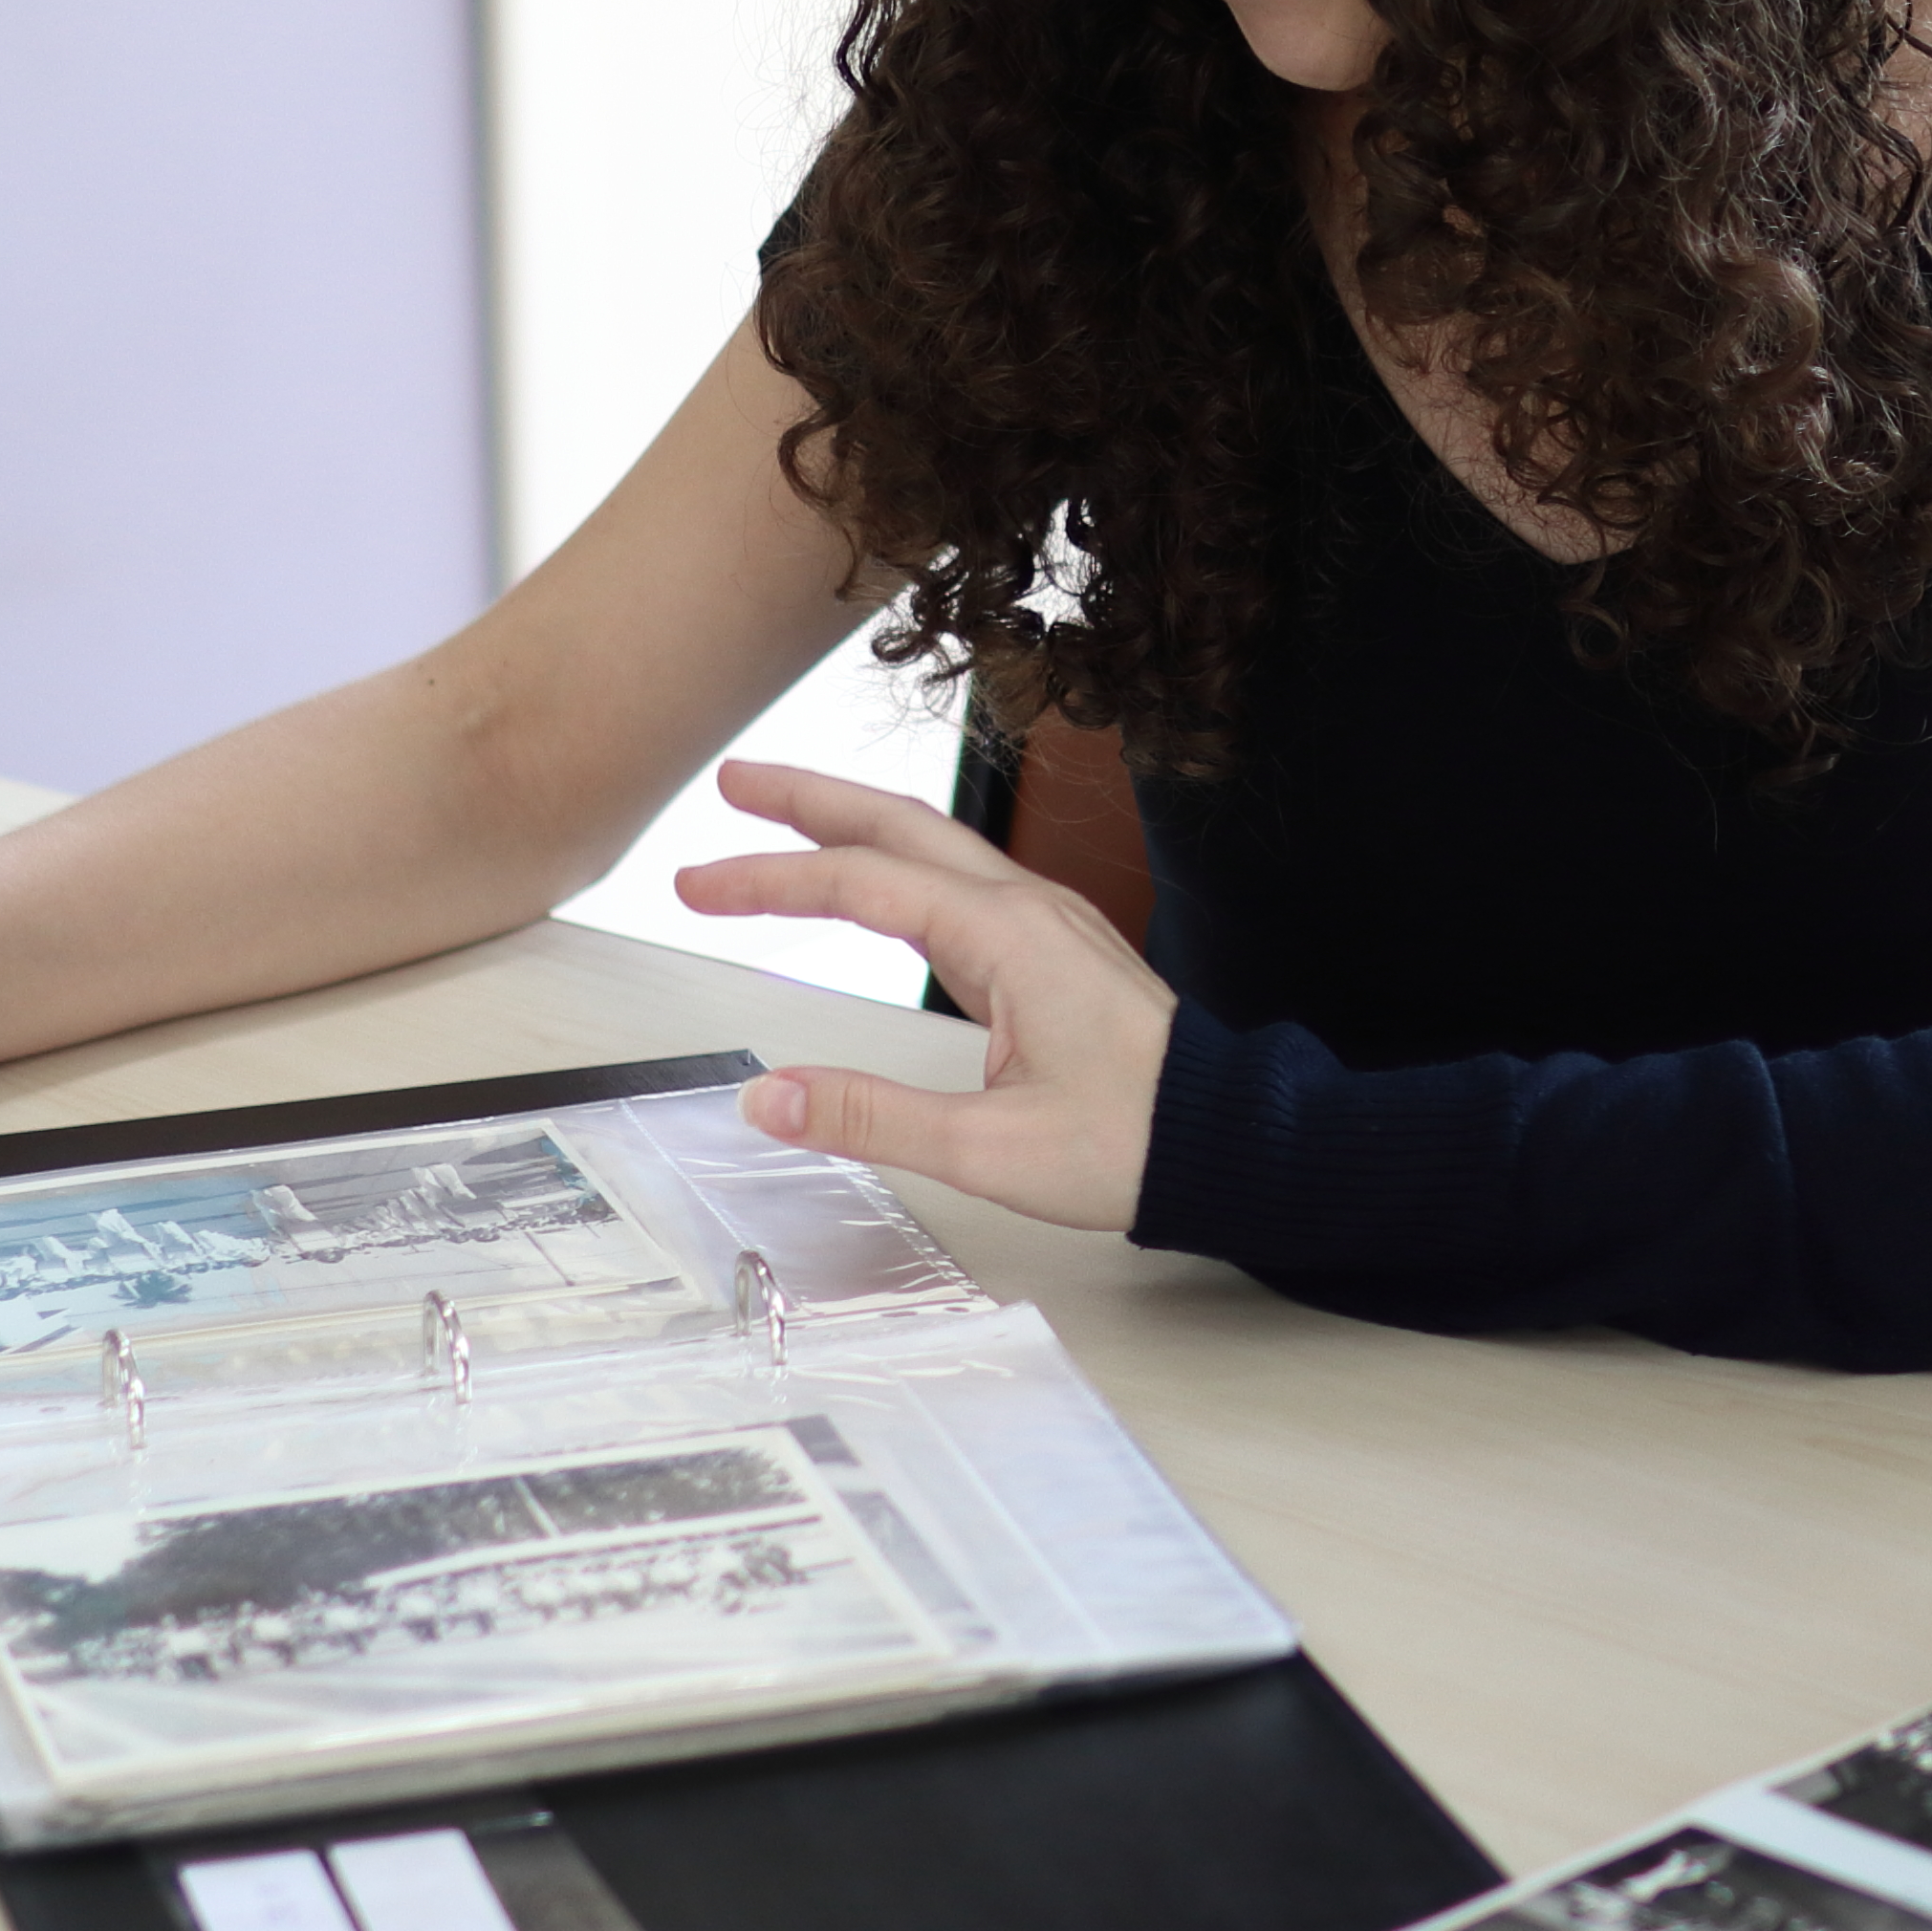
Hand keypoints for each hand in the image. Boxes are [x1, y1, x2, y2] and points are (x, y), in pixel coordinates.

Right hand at [671, 758, 1172, 1232]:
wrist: (1234, 1140)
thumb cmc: (1135, 1140)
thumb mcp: (989, 1148)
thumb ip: (870, 1118)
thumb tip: (769, 1096)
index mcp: (1009, 937)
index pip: (862, 883)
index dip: (770, 879)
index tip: (697, 885)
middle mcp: (1027, 909)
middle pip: (898, 824)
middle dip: (809, 799)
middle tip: (732, 782)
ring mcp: (1046, 920)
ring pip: (933, 843)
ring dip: (854, 820)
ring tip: (784, 812)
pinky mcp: (1055, 946)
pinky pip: (959, 877)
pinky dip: (897, 861)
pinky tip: (877, 880)